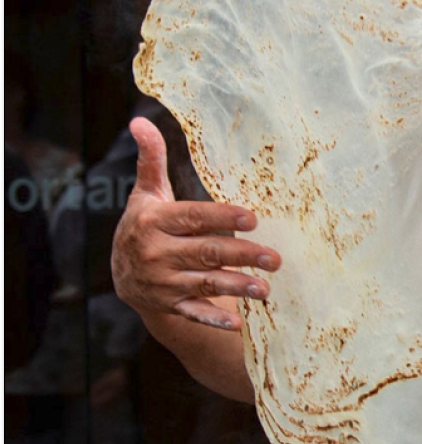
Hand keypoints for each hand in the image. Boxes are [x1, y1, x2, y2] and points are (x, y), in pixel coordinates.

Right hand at [111, 117, 280, 330]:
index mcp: (155, 222)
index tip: (253, 218)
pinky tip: (239, 322)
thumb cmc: (146, 225)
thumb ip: (151, 161)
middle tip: (276, 257)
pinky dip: (213, 319)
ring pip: (205, 284)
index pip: (193, 218)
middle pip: (206, 253)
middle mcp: (158, 253)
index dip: (222, 217)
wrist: (122, 276)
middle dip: (242, 255)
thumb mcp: (146, 194)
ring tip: (267, 288)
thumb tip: (140, 121)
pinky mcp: (170, 305)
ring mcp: (163, 282)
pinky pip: (193, 314)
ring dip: (237, 286)